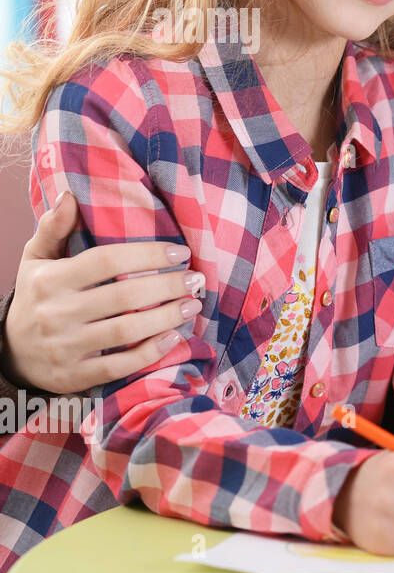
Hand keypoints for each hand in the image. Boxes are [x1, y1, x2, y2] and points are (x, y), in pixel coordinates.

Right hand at [5, 191, 202, 393]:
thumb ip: (54, 229)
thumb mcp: (35, 261)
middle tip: (196, 280)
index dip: (148, 255)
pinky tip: (174, 337)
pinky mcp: (73, 377)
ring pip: (125, 330)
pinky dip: (151, 352)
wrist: (8, 353)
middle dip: (167, 286)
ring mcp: (64, 347)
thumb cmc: (35, 297)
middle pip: (124, 296)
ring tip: (193, 305)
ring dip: (167, 317)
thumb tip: (70, 196)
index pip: (106, 261)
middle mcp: (56, 313)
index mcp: (50, 280)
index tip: (180, 253)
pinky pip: (119, 366)